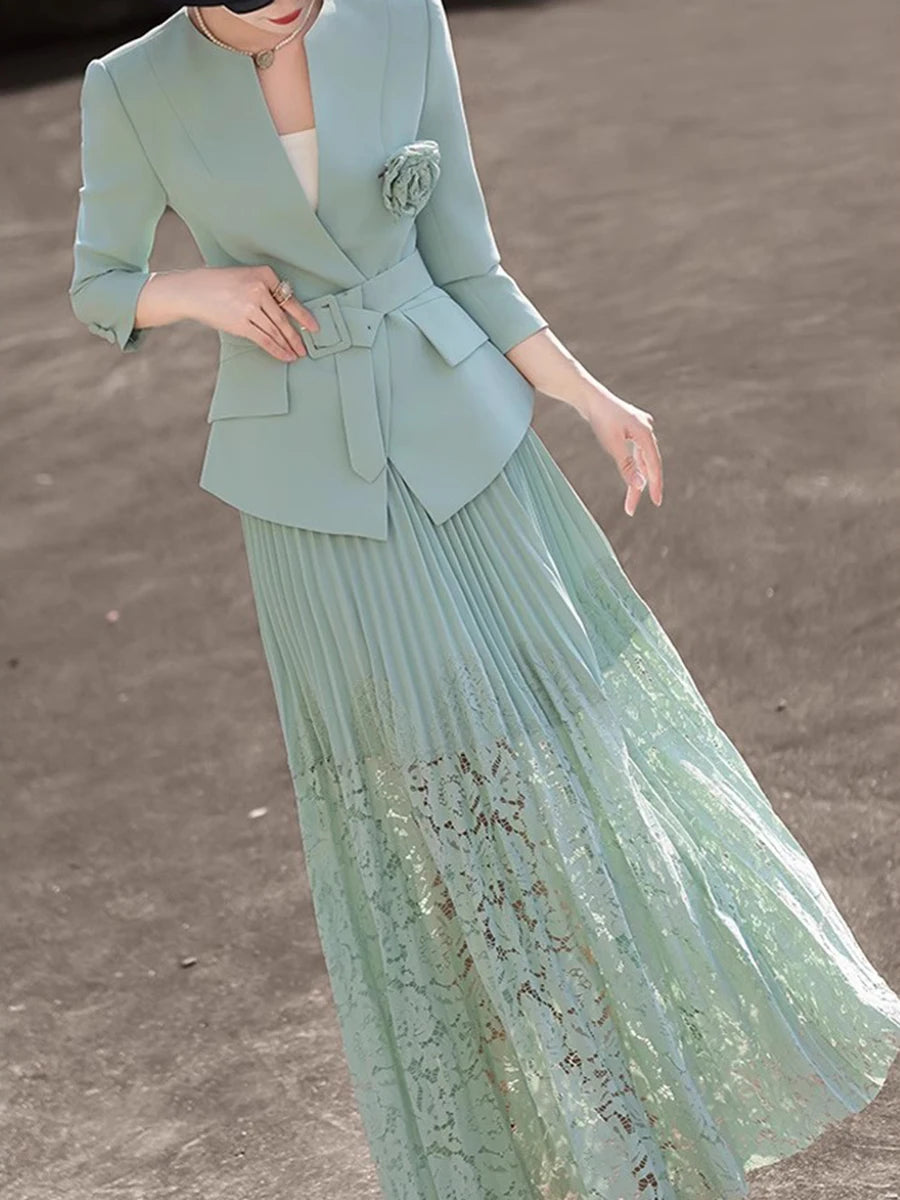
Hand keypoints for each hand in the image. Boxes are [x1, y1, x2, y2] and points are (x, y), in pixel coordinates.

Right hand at [180, 264, 319, 360]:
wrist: (193, 291)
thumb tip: (285, 315)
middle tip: (306, 348)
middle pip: (284, 318)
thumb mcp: (246, 277)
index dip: (304, 316)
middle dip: (297, 336)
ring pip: (276, 331)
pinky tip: (285, 356)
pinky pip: (265, 340)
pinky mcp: (242, 323)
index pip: (289, 299)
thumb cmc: (219, 284)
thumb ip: (265, 291)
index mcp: (264, 274)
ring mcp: (251, 307)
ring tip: (296, 354)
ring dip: (288, 345)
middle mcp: (259, 289)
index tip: (314, 327)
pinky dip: (277, 350)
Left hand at [581, 384, 662, 515]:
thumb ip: (627, 466)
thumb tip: (639, 486)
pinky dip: (633, 466)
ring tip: (629, 500)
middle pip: (647, 464)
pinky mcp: (632, 429)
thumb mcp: (613, 445)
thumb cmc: (600, 419)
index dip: (655, 485)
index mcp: (646, 433)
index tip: (656, 503)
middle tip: (632, 509)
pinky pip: (636, 452)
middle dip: (641, 487)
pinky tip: (633, 477)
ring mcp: (640, 428)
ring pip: (641, 460)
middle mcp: (647, 430)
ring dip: (636, 478)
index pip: (653, 465)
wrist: (589, 397)